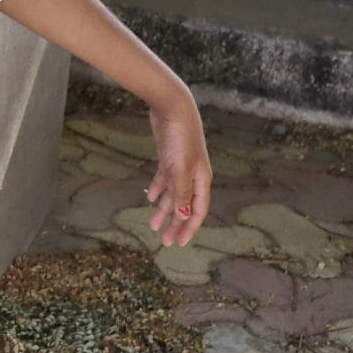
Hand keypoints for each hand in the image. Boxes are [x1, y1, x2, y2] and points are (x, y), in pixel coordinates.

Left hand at [145, 96, 212, 247]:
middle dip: (175, 223)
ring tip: (153, 225)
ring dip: (164, 209)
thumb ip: (182, 192)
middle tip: (164, 240)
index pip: (197, 210)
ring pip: (173, 194)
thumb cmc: (180, 138)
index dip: (189, 228)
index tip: (178, 243)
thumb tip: (184, 216)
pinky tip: (151, 198)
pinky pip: (165, 179)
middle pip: (185, 205)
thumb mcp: (179, 169)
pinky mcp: (169, 157)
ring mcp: (181, 166)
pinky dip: (159, 189)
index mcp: (201, 180)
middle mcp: (193, 175)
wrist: (172, 108)